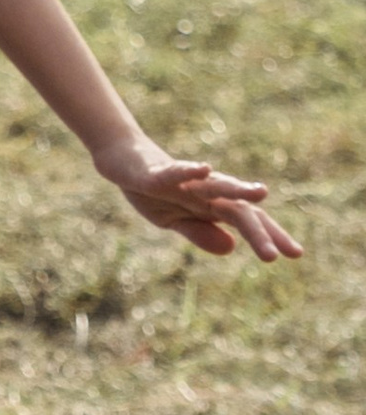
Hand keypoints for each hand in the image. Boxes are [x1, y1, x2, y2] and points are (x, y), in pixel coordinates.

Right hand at [94, 136, 302, 260]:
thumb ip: (199, 232)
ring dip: (237, 189)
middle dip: (256, 231)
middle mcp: (203, 191)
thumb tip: (232, 247)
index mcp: (209, 206)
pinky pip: (174, 171)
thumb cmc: (150, 190)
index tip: (296, 254)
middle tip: (275, 256)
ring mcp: (182, 180)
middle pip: (236, 210)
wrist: (119, 158)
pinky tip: (204, 168)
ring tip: (261, 193)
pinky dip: (189, 170)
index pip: (246, 221)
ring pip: (214, 186)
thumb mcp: (171, 220)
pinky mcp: (156, 172)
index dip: (270, 235)